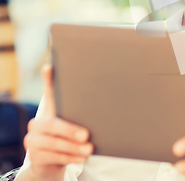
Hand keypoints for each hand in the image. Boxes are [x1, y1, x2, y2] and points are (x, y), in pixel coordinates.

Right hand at [23, 65, 92, 179]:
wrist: (52, 162)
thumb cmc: (70, 138)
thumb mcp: (77, 123)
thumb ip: (85, 110)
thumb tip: (107, 94)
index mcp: (49, 111)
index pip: (49, 93)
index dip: (49, 81)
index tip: (50, 67)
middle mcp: (37, 123)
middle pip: (52, 124)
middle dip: (70, 131)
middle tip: (87, 135)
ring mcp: (32, 140)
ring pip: (54, 144)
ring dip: (74, 148)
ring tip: (89, 150)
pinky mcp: (34, 157)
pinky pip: (53, 157)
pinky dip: (70, 158)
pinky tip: (82, 159)